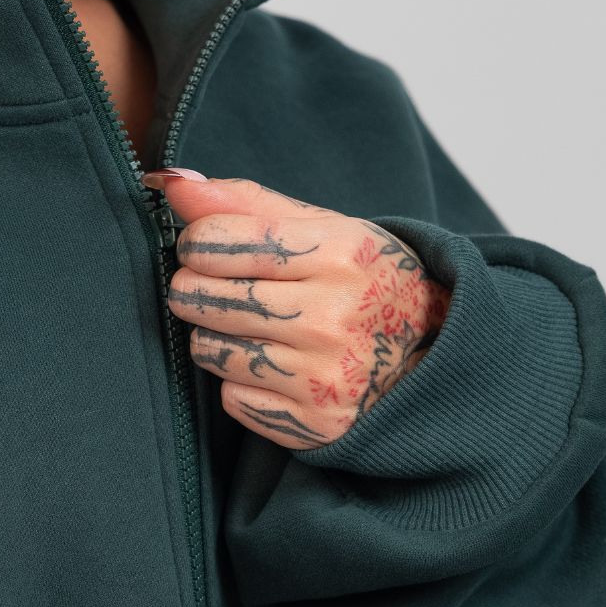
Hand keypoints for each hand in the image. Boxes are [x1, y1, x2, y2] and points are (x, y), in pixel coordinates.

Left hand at [138, 170, 452, 448]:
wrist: (434, 358)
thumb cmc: (366, 283)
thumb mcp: (326, 229)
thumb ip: (247, 203)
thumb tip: (171, 184)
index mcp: (339, 255)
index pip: (217, 241)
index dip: (196, 242)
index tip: (204, 247)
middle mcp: (331, 316)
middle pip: (201, 296)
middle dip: (194, 289)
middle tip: (214, 288)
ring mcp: (321, 374)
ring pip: (209, 349)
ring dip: (214, 336)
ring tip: (248, 328)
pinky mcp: (311, 422)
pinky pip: (232, 397)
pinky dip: (240, 382)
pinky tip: (272, 367)